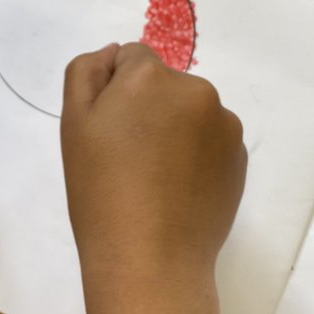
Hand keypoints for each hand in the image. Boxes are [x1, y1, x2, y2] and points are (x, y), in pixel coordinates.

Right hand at [60, 43, 245, 293]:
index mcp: (150, 77)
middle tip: (126, 158)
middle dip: (146, 108)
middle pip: (162, 84)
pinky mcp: (240, 156)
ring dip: (174, 129)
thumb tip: (114, 54)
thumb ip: (86, 72)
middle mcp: (195, 89)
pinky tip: (177, 190)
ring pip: (188, 111)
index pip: (130, 59)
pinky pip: (210, 140)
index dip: (113, 93)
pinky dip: (195, 154)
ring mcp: (224, 124)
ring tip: (153, 178)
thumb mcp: (74, 124)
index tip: (106, 132)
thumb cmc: (100, 191)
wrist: (150, 258)